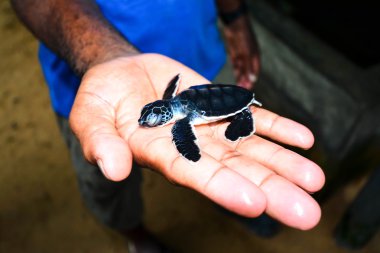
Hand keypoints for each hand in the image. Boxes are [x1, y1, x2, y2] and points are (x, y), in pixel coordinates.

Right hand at [70, 53, 324, 229]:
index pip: (194, 174)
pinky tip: (303, 139)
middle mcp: (192, 146)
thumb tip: (113, 168)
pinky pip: (251, 117)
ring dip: (283, 162)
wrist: (123, 73)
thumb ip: (101, 142)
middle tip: (305, 213)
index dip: (222, 188)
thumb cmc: (102, 99)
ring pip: (250, 147)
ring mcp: (209, 127)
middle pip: (234, 169)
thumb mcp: (90, 117)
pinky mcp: (218, 105)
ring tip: (314, 179)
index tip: (254, 204)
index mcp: (160, 154)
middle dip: (270, 189)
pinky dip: (277, 126)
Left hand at [223, 15, 259, 89]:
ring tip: (237, 89)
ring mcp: (242, 56)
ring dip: (240, 79)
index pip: (254, 73)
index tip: (248, 91)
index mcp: (255, 58)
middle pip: (248, 73)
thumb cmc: (244, 37)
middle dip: (245, 82)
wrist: (235, 24)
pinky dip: (236, 73)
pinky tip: (234, 79)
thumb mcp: (247, 53)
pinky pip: (236, 66)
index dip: (251, 81)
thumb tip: (252, 79)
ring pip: (241, 71)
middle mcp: (250, 59)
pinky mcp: (235, 54)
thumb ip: (248, 67)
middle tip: (240, 92)